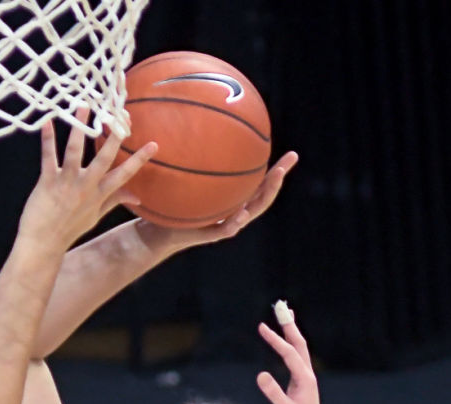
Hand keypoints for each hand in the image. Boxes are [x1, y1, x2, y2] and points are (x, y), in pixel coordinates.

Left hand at [15, 113, 156, 251]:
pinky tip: (48, 123)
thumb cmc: (69, 228)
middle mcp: (86, 187)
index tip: (154, 144)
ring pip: (75, 152)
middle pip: (103, 158)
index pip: (124, 174)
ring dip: (80, 128)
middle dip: (113, 137)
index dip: (139, 159)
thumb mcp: (96, 215)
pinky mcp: (48, 182)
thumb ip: (116, 200)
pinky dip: (48, 140)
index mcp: (99, 194)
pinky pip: (48, 157)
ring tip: (84, 106)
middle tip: (120, 115)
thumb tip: (138, 197)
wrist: (44, 243)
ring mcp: (67, 183)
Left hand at [138, 151, 299, 252]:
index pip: (260, 181)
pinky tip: (243, 212)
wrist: (159, 230)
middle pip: (263, 195)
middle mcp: (234, 209)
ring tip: (275, 179)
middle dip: (278, 177)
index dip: (277, 169)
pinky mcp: (211, 235)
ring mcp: (225, 223)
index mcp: (234, 197)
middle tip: (289, 160)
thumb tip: (193, 121)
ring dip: (265, 195)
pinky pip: (227, 229)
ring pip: (252, 211)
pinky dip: (236, 221)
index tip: (292, 154)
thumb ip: (192, 156)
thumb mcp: (184, 175)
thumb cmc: (172, 201)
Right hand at [255, 304, 332, 403]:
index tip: (262, 327)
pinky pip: (294, 360)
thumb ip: (273, 393)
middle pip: (299, 345)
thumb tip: (261, 374)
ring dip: (290, 334)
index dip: (276, 340)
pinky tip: (283, 346)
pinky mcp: (301, 386)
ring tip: (283, 319)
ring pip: (299, 351)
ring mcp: (305, 380)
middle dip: (289, 326)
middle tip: (280, 308)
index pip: (290, 354)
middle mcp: (307, 376)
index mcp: (305, 380)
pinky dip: (288, 348)